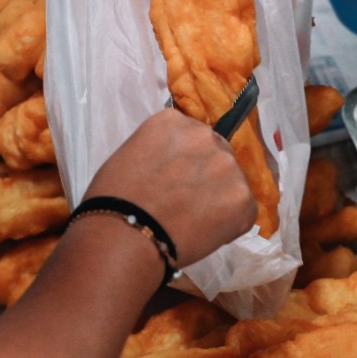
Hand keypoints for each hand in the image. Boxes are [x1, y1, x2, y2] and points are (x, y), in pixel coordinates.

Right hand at [83, 109, 255, 266]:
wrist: (124, 235)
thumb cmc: (113, 200)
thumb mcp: (130, 155)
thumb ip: (160, 151)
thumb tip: (175, 167)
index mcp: (173, 122)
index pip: (192, 136)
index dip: (185, 160)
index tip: (175, 179)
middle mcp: (205, 136)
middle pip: (216, 153)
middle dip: (206, 175)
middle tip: (186, 202)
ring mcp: (228, 167)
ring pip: (232, 182)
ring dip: (219, 199)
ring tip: (192, 222)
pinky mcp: (243, 199)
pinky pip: (242, 211)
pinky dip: (229, 225)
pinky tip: (203, 234)